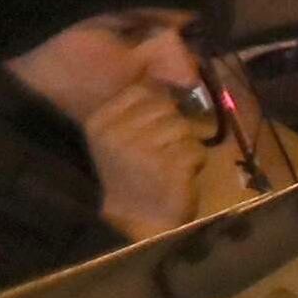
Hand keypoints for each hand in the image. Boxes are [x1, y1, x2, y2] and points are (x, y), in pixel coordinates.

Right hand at [76, 76, 212, 239]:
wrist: (137, 222)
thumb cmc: (132, 177)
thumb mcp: (119, 139)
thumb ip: (135, 109)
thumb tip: (165, 75)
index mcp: (101, 122)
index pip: (141, 90)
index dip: (158, 105)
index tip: (154, 127)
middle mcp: (118, 133)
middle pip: (166, 108)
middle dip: (174, 128)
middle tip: (164, 152)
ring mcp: (142, 150)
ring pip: (183, 128)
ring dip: (186, 146)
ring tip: (171, 164)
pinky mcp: (168, 167)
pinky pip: (196, 149)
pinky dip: (196, 162)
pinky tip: (180, 176)